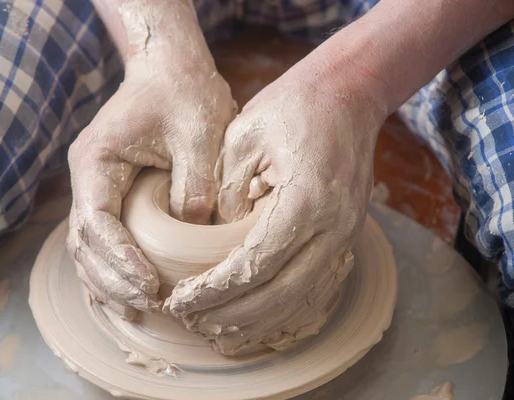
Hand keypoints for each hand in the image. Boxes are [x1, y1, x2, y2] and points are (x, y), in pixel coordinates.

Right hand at [67, 49, 236, 319]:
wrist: (171, 70)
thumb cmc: (185, 93)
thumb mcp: (200, 133)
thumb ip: (195, 182)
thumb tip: (193, 229)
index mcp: (98, 159)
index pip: (98, 221)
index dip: (120, 259)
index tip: (151, 286)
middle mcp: (87, 176)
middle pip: (86, 243)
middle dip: (113, 280)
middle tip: (149, 306)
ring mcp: (96, 186)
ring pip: (89, 248)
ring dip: (109, 283)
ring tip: (138, 312)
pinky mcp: (112, 194)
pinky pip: (104, 240)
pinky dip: (113, 270)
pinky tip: (130, 295)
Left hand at [164, 63, 387, 354]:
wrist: (347, 93)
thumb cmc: (292, 107)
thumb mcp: (243, 138)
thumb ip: (227, 195)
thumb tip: (213, 243)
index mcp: (306, 199)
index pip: (256, 263)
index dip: (216, 290)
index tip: (181, 301)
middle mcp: (334, 226)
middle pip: (282, 293)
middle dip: (233, 316)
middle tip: (192, 323)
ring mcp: (345, 234)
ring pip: (303, 299)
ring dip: (259, 323)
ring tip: (217, 333)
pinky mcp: (344, 236)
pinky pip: (318, 288)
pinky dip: (286, 312)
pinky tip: (257, 321)